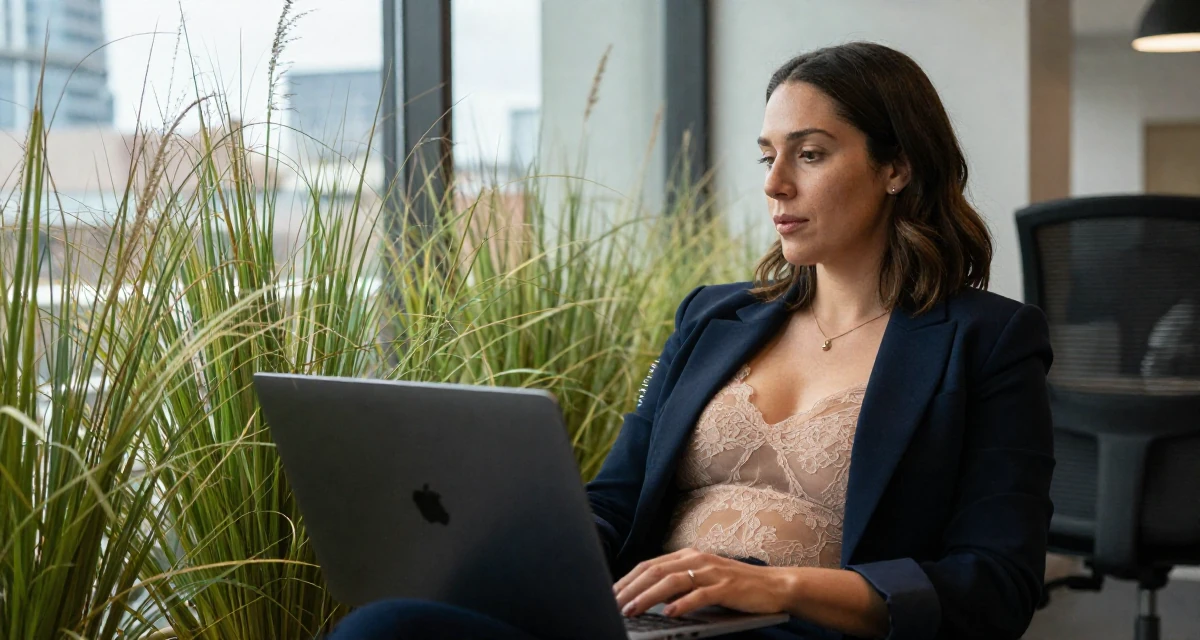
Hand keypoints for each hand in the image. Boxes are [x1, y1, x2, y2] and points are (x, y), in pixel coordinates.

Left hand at [613, 548, 794, 617]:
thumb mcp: (703, 580)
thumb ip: (680, 584)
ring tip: (632, 610)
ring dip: (648, 596)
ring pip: (672, 581)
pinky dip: (682, 604)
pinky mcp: (727, 587)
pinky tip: (668, 613)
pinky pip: (700, 595)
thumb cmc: (735, 587)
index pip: (650, 565)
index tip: (610, 594)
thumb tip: (648, 598)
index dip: (627, 579)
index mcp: (688, 556)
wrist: (775, 586)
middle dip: (631, 588)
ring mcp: (712, 572)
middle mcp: (697, 559)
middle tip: (614, 605)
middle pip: (656, 571)